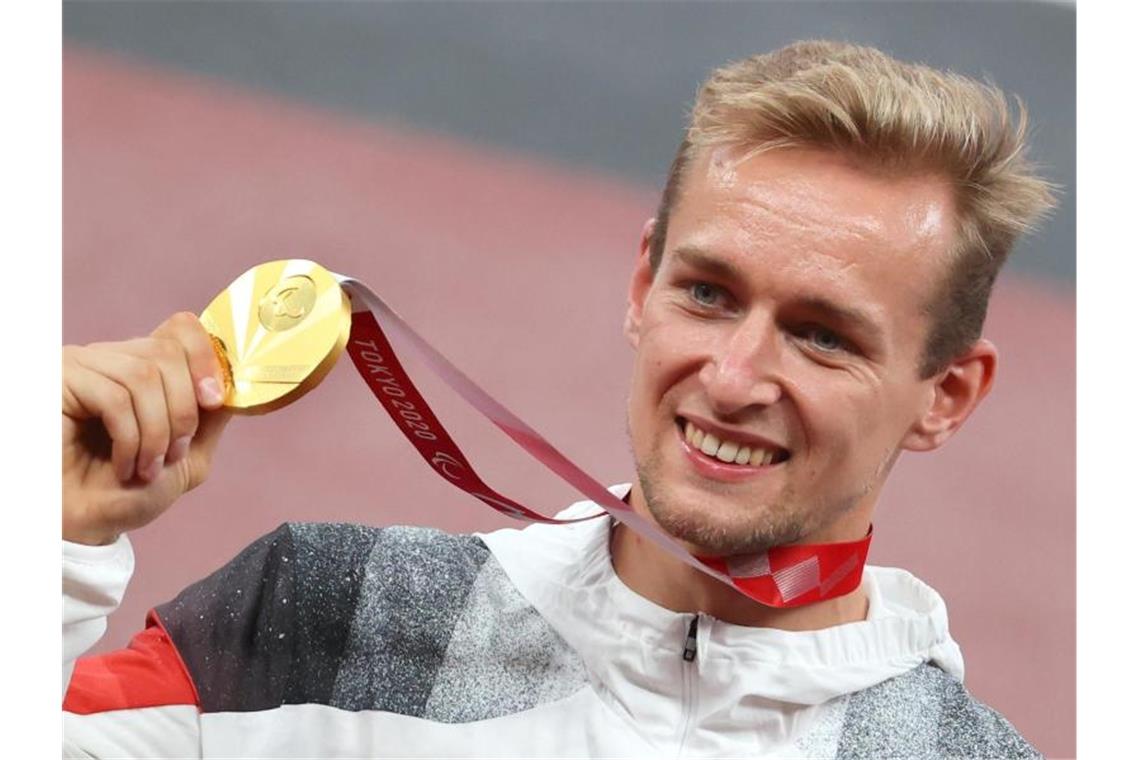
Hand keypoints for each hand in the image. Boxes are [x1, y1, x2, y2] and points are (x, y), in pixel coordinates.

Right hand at [62, 312, 233, 545]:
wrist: (84, 526)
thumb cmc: (128, 493)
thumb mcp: (187, 457)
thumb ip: (212, 420)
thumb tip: (234, 383)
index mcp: (145, 369)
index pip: (180, 329)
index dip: (205, 359)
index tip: (214, 401)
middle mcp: (113, 358)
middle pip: (168, 352)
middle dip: (183, 410)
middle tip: (175, 454)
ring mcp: (84, 366)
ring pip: (144, 375)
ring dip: (157, 430)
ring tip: (148, 468)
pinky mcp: (60, 381)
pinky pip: (114, 397)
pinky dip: (131, 438)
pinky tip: (126, 466)